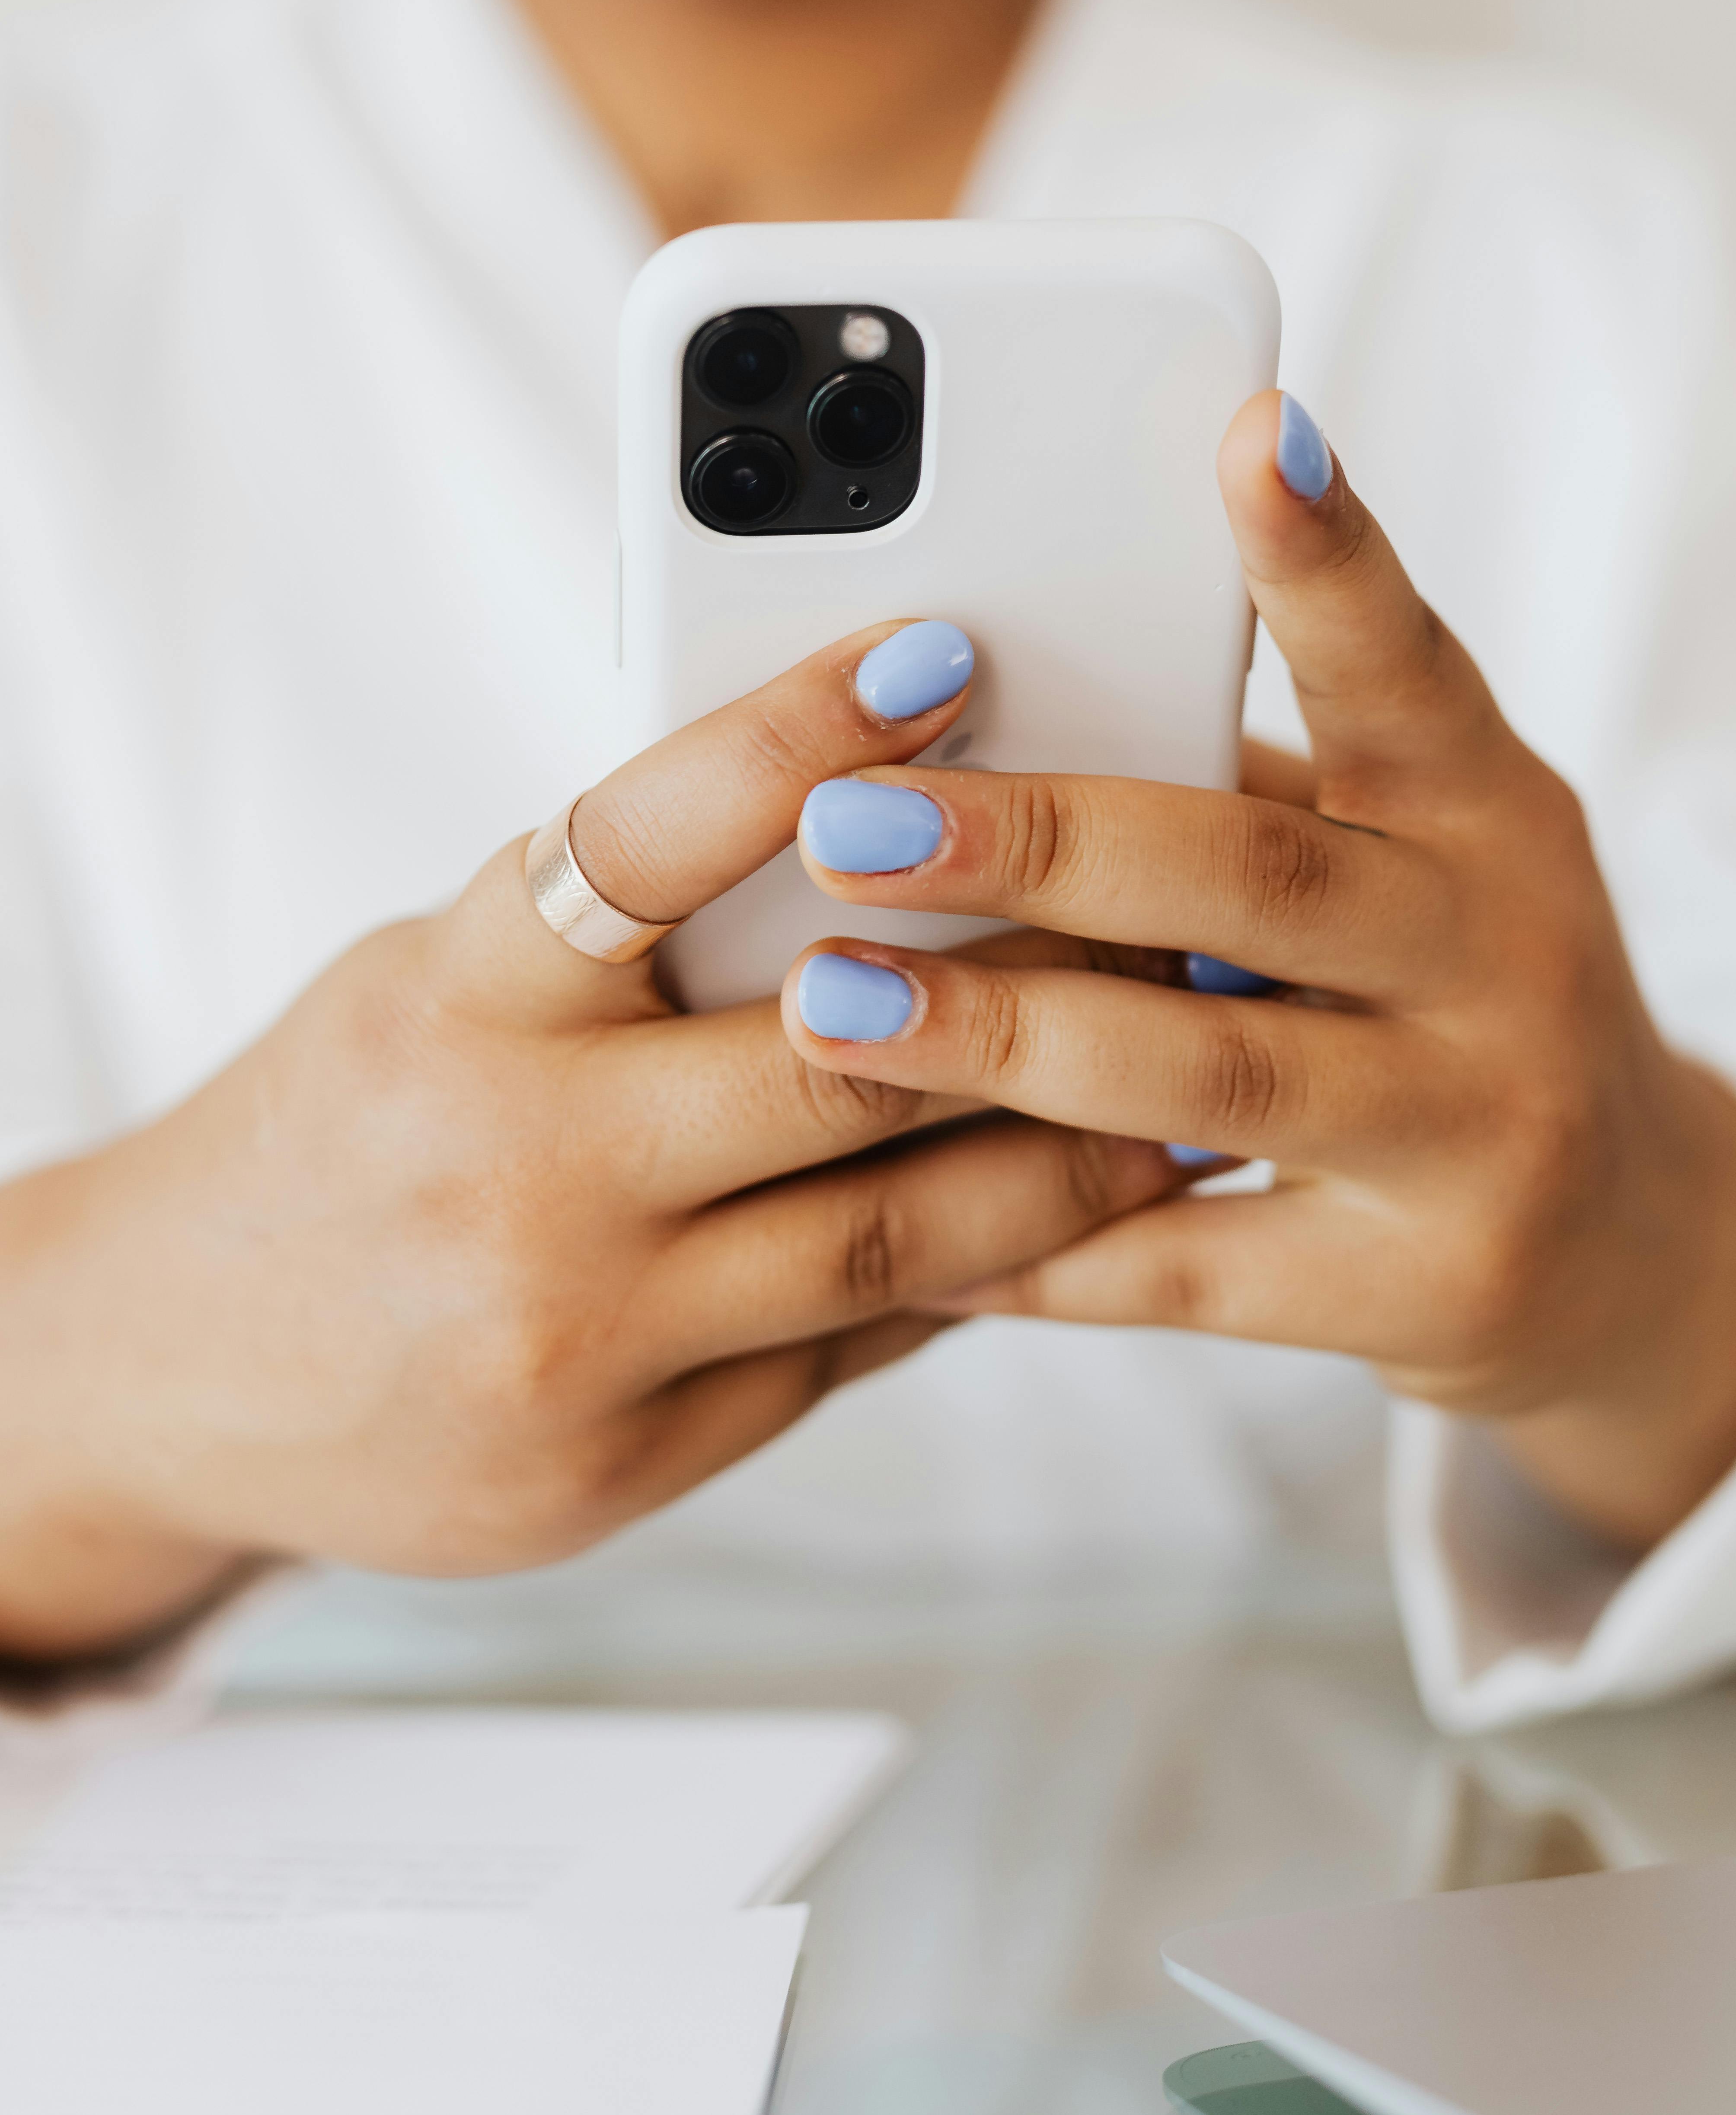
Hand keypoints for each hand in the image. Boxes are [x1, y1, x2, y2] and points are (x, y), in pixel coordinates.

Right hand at [0, 624, 1175, 1661]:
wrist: (168, 1370)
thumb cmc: (340, 1127)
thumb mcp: (438, 986)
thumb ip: (618, 941)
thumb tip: (861, 850)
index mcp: (456, 1003)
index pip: (641, 841)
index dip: (797, 738)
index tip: (940, 652)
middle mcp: (518, 1167)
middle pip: (835, 1059)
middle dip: (1031, 984)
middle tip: (1176, 909)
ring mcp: (579, 1337)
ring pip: (891, 1237)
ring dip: (1066, 1156)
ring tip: (1188, 1078)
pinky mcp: (628, 1462)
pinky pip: (850, 1352)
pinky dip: (973, 1276)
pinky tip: (1076, 1216)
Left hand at [779, 394, 1735, 1552]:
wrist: (1630, 1249)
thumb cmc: (1452, 997)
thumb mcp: (1407, 862)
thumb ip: (1241, 794)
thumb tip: (980, 712)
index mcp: (1489, 811)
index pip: (1406, 663)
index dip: (1330, 553)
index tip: (1250, 431)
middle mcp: (1505, 953)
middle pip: (1257, 876)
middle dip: (1036, 840)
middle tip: (846, 817)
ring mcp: (1478, 1128)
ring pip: (1211, 1070)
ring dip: (999, 1038)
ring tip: (825, 1004)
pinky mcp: (1422, 1289)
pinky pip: (1191, 1268)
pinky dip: (1038, 1246)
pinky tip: (903, 1227)